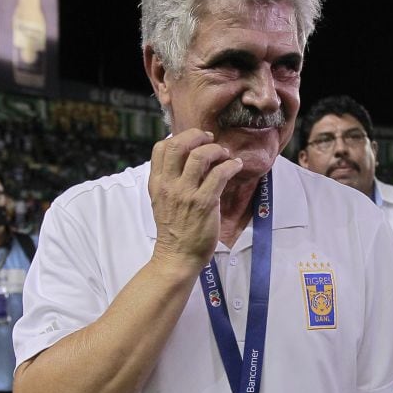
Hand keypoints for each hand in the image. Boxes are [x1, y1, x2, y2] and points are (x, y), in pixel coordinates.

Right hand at [148, 130, 243, 272]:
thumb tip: (191, 160)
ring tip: (225, 154)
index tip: (194, 141)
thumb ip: (171, 181)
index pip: (160, 148)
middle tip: (211, 139)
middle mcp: (169, 185)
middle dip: (197, 136)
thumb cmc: (174, 230)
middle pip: (178, 145)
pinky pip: (219, 174)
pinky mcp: (204, 203)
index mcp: (157, 183)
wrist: (176, 256)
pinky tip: (236, 166)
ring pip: (200, 156)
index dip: (179, 137)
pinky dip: (231, 165)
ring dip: (216, 150)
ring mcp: (186, 194)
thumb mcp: (163, 201)